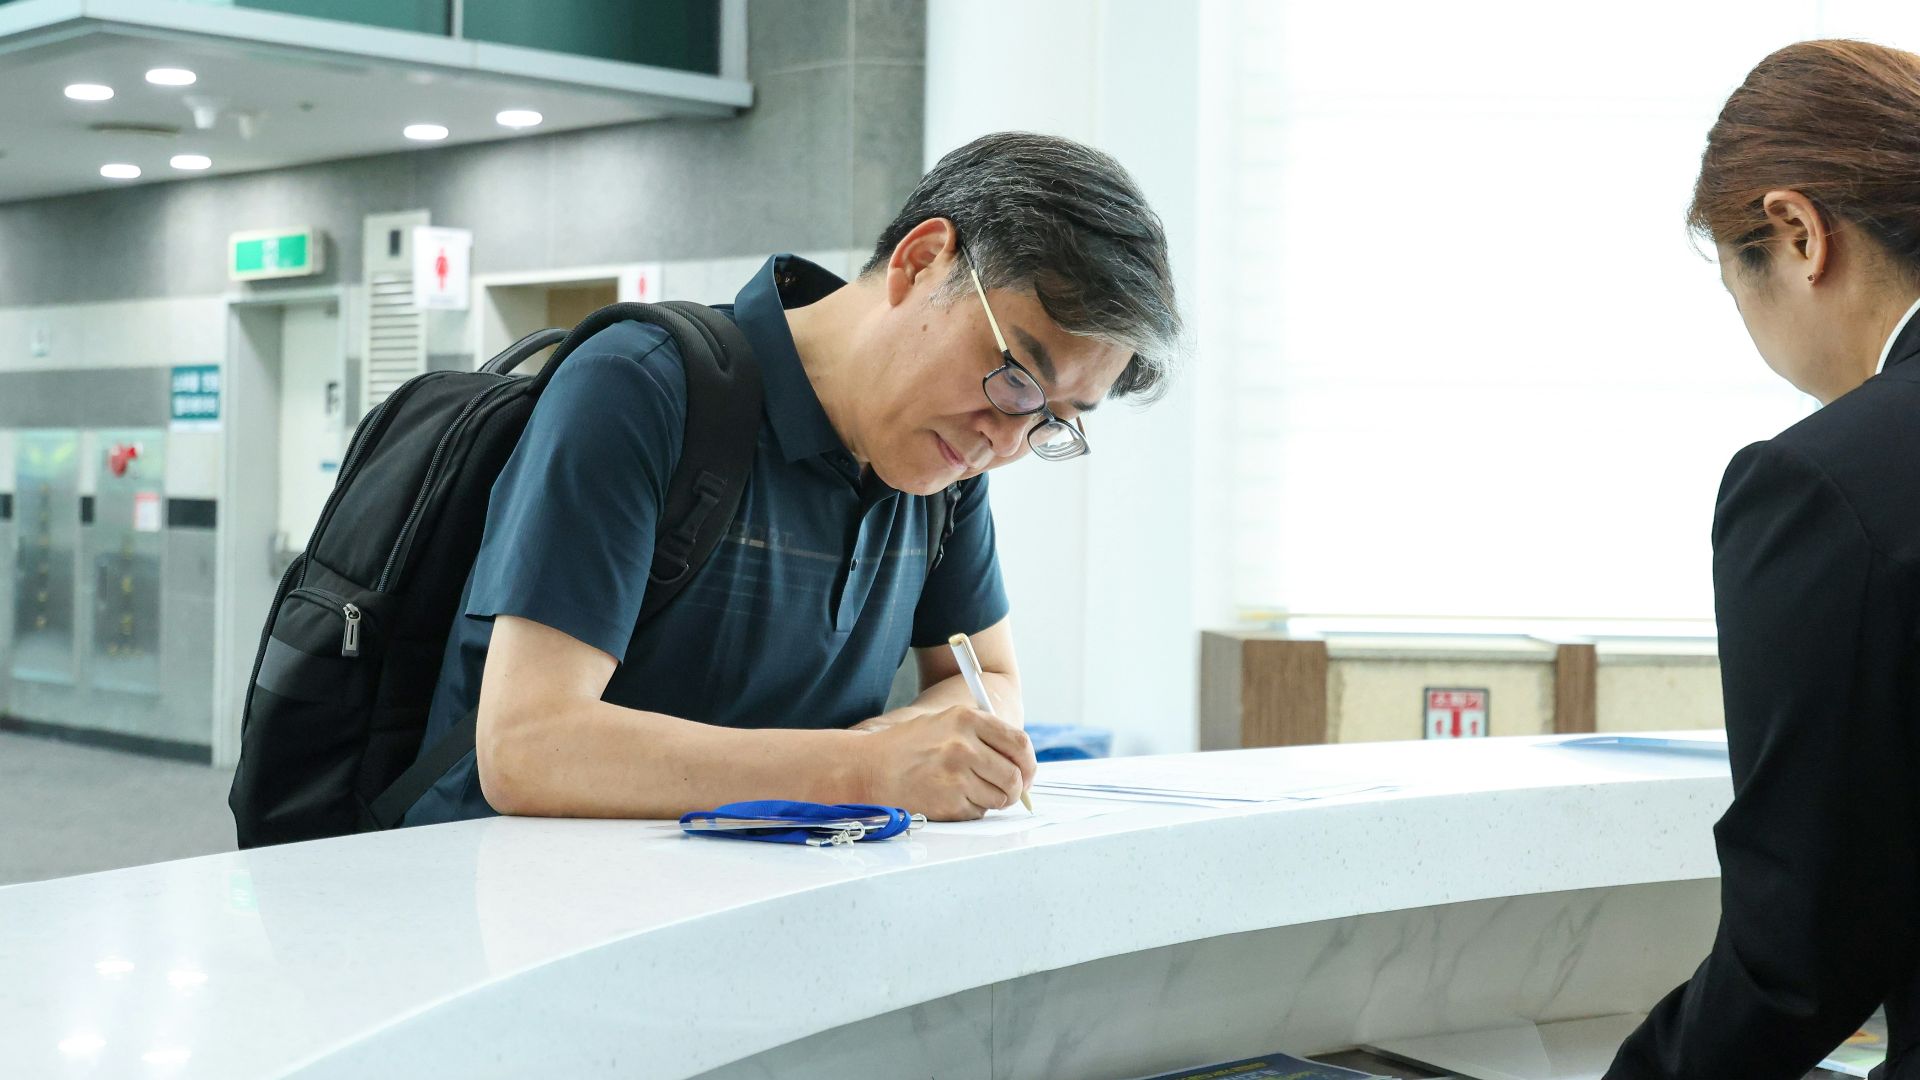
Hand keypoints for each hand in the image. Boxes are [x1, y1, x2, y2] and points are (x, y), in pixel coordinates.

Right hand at [853, 705, 1036, 819]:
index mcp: (967, 719)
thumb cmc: (907, 748)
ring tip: (969, 793)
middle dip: (1014, 789)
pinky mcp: (948, 802)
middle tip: (1005, 792)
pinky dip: (971, 810)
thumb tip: (1019, 762)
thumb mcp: (944, 723)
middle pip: (1014, 776)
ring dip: (992, 801)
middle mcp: (964, 745)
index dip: (1029, 764)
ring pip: (1000, 798)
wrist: (867, 769)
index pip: (1020, 744)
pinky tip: (950, 799)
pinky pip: (978, 812)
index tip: (1026, 775)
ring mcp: (956, 776)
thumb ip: (982, 736)